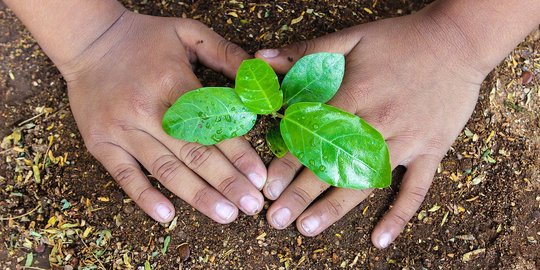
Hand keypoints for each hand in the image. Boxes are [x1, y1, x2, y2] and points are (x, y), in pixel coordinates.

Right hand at [60, 11, 266, 222]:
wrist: (88, 40)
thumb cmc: (144, 39)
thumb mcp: (188, 33)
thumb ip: (225, 53)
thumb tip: (258, 77)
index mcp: (172, 81)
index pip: (211, 124)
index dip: (238, 153)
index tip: (259, 177)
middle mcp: (146, 109)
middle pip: (192, 153)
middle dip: (226, 182)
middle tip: (251, 205)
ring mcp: (121, 129)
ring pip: (165, 169)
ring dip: (197, 195)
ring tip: (225, 215)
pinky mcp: (101, 143)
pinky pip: (124, 175)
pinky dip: (145, 197)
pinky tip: (167, 216)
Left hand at [256, 9, 489, 246]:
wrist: (457, 41)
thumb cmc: (400, 39)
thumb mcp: (351, 37)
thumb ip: (307, 51)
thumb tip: (262, 59)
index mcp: (356, 95)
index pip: (314, 135)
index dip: (289, 162)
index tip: (268, 186)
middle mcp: (379, 122)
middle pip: (335, 164)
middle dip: (302, 194)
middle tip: (275, 219)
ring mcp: (408, 140)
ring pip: (367, 182)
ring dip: (335, 208)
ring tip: (307, 228)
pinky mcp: (431, 150)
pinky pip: (417, 189)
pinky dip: (399, 215)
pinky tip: (379, 239)